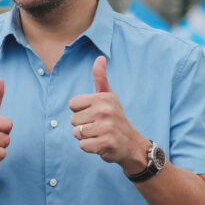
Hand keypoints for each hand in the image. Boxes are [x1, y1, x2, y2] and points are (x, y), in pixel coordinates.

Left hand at [68, 56, 146, 172]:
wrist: (132, 144)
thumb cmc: (116, 118)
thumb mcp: (109, 97)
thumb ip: (101, 78)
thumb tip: (100, 57)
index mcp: (103, 98)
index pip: (72, 104)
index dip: (81, 111)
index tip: (95, 114)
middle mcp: (105, 111)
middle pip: (73, 120)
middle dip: (82, 125)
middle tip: (99, 126)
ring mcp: (105, 128)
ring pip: (76, 133)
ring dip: (85, 137)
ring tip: (99, 134)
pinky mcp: (105, 143)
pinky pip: (82, 145)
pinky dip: (90, 147)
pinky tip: (101, 144)